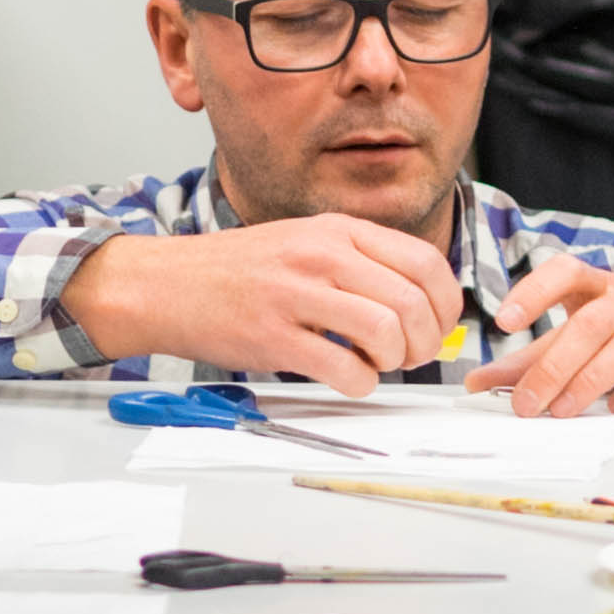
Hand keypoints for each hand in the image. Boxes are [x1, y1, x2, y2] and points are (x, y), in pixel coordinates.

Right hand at [58, 213, 467, 390]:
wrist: (169, 284)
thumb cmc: (240, 270)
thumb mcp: (306, 240)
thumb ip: (360, 261)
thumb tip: (420, 301)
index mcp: (337, 230)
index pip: (424, 263)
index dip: (445, 304)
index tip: (436, 326)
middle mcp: (322, 255)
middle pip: (412, 301)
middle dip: (426, 341)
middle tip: (411, 356)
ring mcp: (296, 295)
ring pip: (386, 332)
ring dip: (394, 361)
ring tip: (376, 364)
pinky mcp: (274, 337)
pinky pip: (344, 369)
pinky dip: (360, 383)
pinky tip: (347, 378)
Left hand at [465, 257, 613, 415]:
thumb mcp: (584, 334)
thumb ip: (533, 358)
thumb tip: (477, 382)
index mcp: (601, 287)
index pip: (566, 272)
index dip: (535, 291)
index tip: (505, 321)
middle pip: (592, 323)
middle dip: (555, 365)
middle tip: (525, 404)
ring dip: (590, 380)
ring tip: (561, 411)